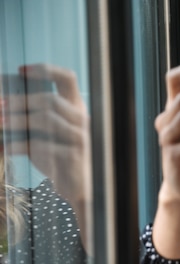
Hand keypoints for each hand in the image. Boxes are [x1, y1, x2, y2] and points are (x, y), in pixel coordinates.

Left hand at [2, 63, 92, 251]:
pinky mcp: (73, 156)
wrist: (79, 187)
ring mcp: (80, 138)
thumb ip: (33, 115)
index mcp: (76, 108)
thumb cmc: (59, 156)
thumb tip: (2, 100)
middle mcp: (82, 119)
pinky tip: (4, 148)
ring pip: (45, 119)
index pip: (67, 78)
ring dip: (16, 122)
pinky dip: (17, 145)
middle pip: (49, 100)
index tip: (20, 71)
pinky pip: (41, 144)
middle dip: (18, 101)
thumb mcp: (47, 132)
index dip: (44, 70)